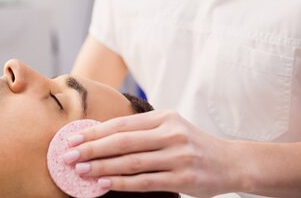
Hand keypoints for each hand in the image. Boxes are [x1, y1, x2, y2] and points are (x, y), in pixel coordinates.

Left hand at [66, 110, 238, 197]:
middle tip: (68, 155)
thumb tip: (100, 136)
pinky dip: (121, 183)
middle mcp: (171, 134)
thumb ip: (142, 130)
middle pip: (122, 142)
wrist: (231, 162)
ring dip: (101, 167)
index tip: (73, 138)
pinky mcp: (183, 178)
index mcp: (165, 118)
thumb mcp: (171, 128)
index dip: (95, 131)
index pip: (122, 124)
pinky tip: (104, 183)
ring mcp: (177, 156)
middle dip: (91, 149)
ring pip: (131, 162)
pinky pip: (145, 182)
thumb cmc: (192, 145)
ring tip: (80, 170)